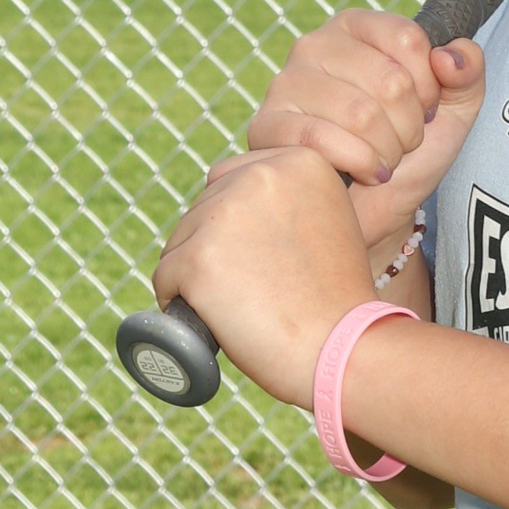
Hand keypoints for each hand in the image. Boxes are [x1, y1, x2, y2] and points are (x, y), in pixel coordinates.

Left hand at [153, 146, 375, 406]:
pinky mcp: (198, 257)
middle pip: (203, 206)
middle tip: (257, 286)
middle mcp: (260, 175)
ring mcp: (224, 214)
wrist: (343, 347)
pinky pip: (165, 277)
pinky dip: (181, 302)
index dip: (240, 224)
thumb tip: (235, 206)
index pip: (231, 178)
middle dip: (216, 245)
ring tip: (244, 303)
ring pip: (180, 241)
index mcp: (299, 161)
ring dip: (198, 273)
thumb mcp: (328, 221)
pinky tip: (215, 318)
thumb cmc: (337, 299)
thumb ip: (287, 200)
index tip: (267, 258)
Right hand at [247, 10, 486, 268]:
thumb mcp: (454, 109)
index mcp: (358, 27)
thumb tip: (448, 57)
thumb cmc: (411, 152)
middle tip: (401, 143)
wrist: (377, 211)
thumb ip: (468, 70)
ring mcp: (285, 83)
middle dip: (410, 127)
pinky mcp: (266, 125)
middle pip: (389, 80)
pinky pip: (323, 140)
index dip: (429, 87)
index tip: (425, 109)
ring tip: (382, 158)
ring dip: (387, 150)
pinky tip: (364, 173)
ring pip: (361, 114)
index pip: (408, 39)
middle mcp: (315, 45)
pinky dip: (359, 164)